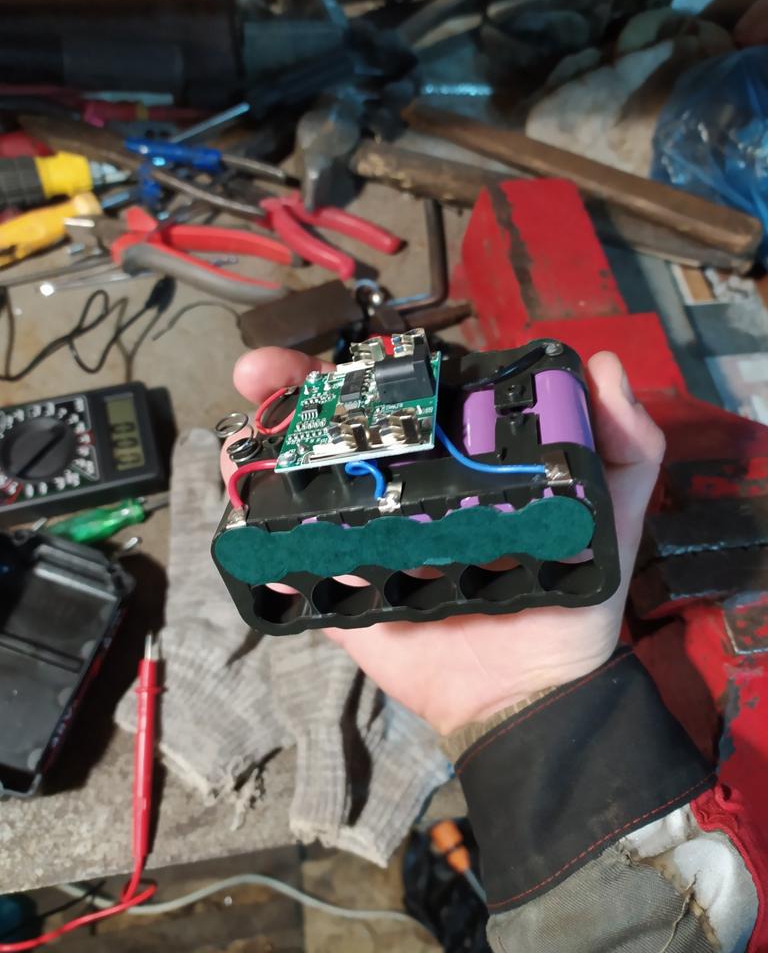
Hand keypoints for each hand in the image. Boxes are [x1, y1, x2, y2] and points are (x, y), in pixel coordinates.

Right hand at [223, 347, 664, 733]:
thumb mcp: (614, 515)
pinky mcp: (340, 589)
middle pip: (340, 428)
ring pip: (304, 480)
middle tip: (259, 371)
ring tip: (240, 426)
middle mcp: (404, 491)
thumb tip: (602, 363)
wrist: (530, 697)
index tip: (342, 347)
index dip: (369, 367)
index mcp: (458, 465)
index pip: (406, 400)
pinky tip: (238, 494)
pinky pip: (291, 555)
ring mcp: (366, 538)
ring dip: (263, 446)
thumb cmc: (572, 603)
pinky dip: (255, 526)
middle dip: (293, 391)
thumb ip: (625, 446)